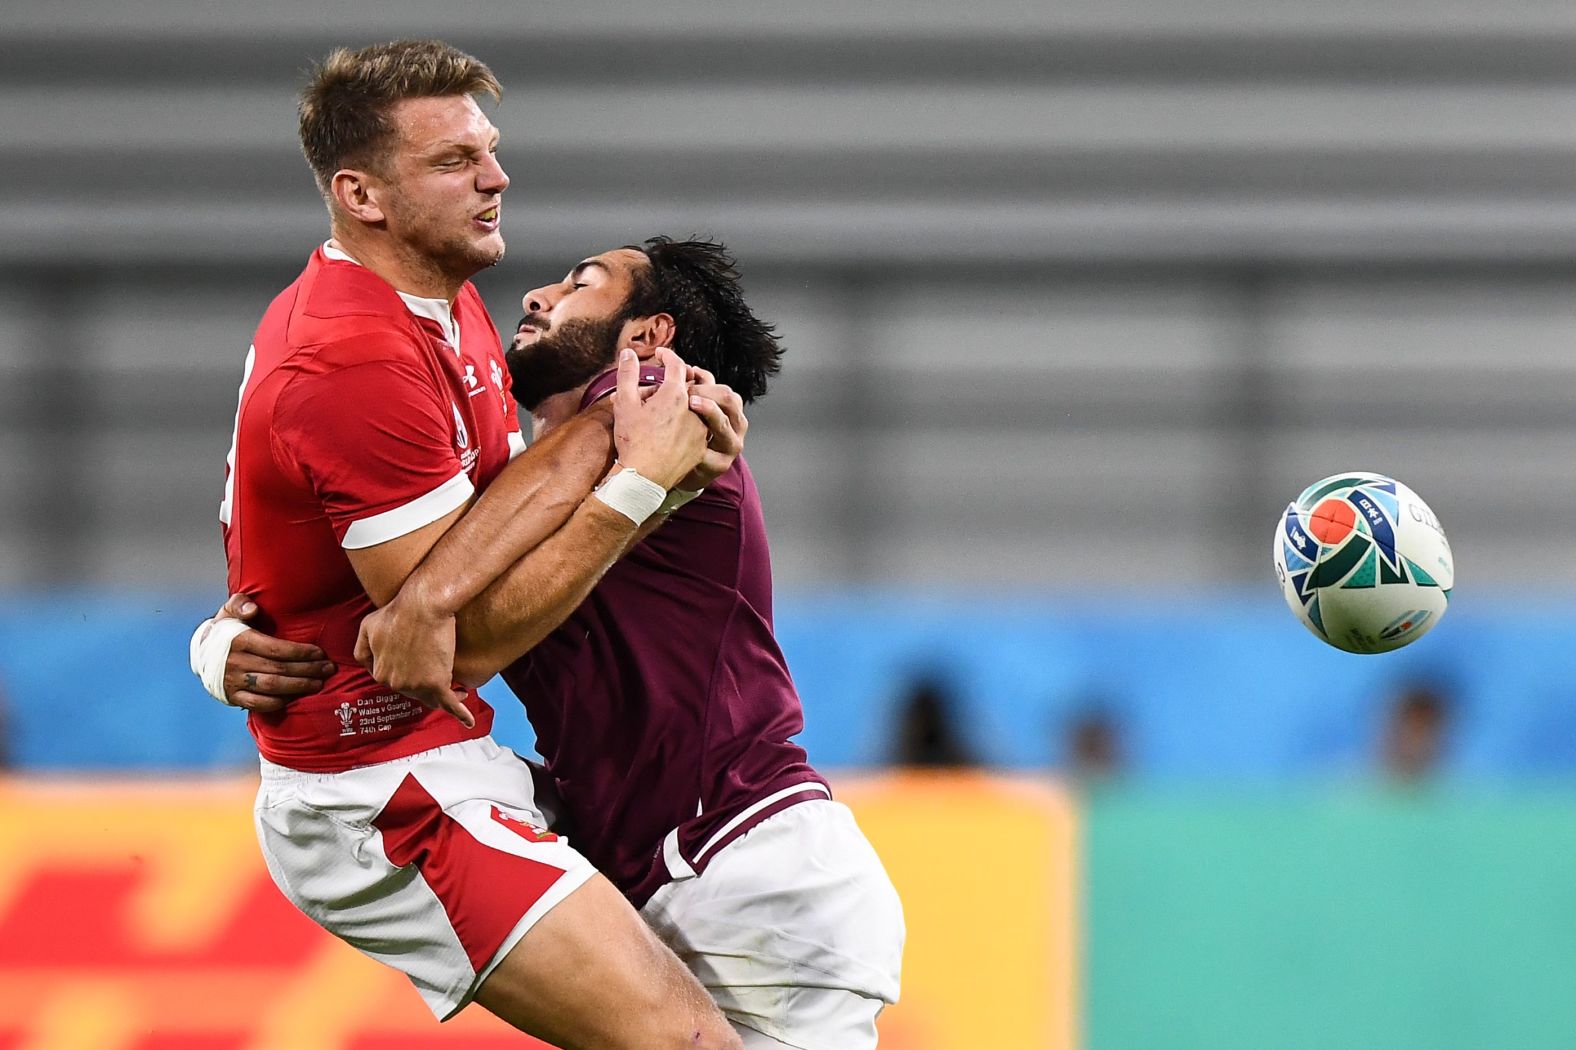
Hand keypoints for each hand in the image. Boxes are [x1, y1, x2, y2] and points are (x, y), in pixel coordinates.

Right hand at [215, 593, 335, 712]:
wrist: (202, 653)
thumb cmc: (227, 629)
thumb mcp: (229, 610)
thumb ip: (240, 604)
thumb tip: (252, 610)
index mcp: (240, 640)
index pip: (276, 649)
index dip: (301, 653)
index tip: (320, 653)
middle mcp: (236, 663)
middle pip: (279, 669)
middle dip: (308, 670)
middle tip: (328, 669)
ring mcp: (234, 682)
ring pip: (272, 688)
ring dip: (299, 687)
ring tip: (319, 683)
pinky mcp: (233, 697)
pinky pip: (259, 704)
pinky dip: (280, 702)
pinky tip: (296, 697)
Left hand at [354, 592, 474, 727]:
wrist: (423, 604)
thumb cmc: (397, 611)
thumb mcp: (367, 627)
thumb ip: (362, 650)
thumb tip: (368, 666)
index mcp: (379, 673)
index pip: (396, 681)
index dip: (411, 674)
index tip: (423, 668)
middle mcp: (395, 683)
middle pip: (415, 691)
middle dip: (428, 686)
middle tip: (442, 676)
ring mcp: (415, 684)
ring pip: (432, 698)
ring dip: (445, 698)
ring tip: (458, 692)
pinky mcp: (437, 682)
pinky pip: (450, 703)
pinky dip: (460, 714)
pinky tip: (468, 721)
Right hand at [611, 347, 706, 489]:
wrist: (645, 477)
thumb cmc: (633, 440)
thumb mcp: (625, 403)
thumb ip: (627, 374)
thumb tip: (628, 353)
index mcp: (675, 394)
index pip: (676, 365)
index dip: (668, 356)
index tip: (661, 354)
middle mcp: (694, 409)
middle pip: (690, 384)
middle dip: (678, 378)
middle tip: (666, 377)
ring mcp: (701, 428)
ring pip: (699, 406)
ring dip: (688, 400)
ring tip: (673, 402)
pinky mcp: (702, 446)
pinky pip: (701, 427)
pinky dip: (692, 421)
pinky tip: (680, 425)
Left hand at [679, 365, 746, 489]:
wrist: (684, 470)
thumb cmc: (687, 436)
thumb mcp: (692, 409)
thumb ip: (693, 389)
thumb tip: (687, 367)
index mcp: (730, 409)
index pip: (723, 387)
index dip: (704, 378)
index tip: (685, 373)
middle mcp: (736, 425)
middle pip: (730, 399)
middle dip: (706, 391)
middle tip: (685, 390)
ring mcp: (731, 445)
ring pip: (724, 423)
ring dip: (709, 410)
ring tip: (691, 403)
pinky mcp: (721, 465)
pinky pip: (711, 452)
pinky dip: (696, 444)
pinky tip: (683, 439)